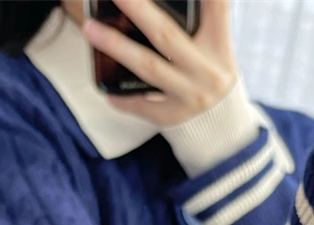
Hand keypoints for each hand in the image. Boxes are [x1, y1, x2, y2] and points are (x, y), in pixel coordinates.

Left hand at [83, 0, 236, 126]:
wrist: (222, 123)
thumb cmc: (210, 72)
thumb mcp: (215, 45)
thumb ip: (201, 19)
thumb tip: (156, 3)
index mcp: (219, 45)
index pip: (218, 8)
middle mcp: (208, 71)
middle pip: (166, 35)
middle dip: (137, 10)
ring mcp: (190, 96)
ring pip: (149, 67)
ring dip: (117, 46)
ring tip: (90, 29)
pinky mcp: (175, 116)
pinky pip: (143, 105)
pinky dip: (123, 97)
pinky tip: (106, 89)